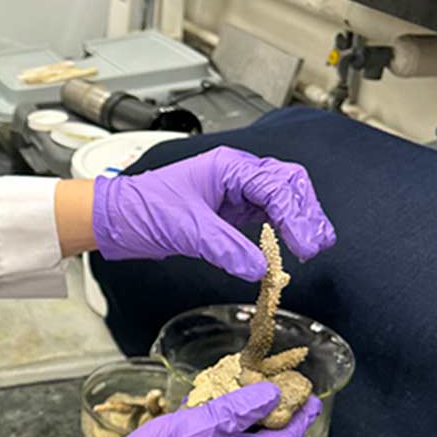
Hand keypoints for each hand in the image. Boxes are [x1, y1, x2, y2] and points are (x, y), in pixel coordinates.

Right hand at [71, 382, 321, 436]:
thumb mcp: (204, 427)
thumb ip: (239, 409)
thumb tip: (272, 396)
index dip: (299, 417)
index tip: (310, 399)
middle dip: (270, 412)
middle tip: (274, 384)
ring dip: (241, 415)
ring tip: (241, 388)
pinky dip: (217, 424)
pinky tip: (205, 407)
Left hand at [92, 146, 336, 279]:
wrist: (119, 218)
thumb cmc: (144, 208)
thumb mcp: (186, 228)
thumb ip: (224, 247)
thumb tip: (260, 269)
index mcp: (228, 167)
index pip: (277, 186)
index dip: (296, 216)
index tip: (306, 245)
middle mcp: (236, 174)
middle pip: (288, 185)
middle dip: (307, 212)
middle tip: (317, 244)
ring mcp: (235, 191)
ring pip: (282, 198)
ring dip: (299, 219)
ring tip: (311, 245)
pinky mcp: (230, 209)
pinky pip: (266, 214)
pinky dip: (282, 228)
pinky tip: (288, 245)